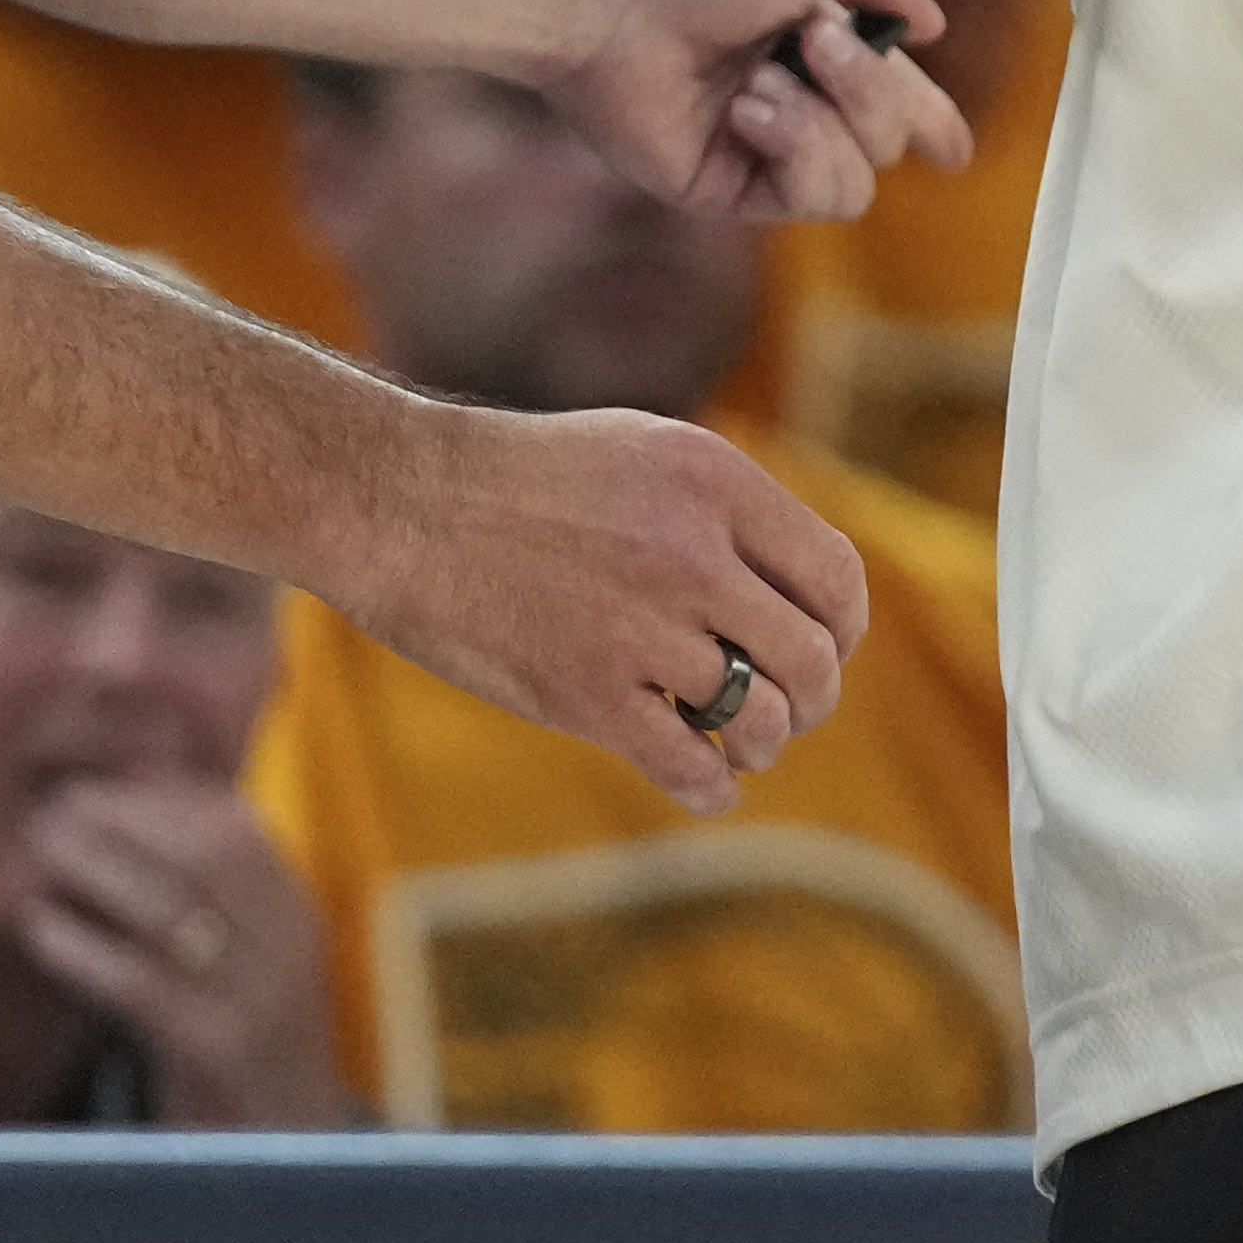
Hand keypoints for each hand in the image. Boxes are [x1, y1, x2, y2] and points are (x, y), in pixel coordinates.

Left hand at [15, 773, 354, 1125]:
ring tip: (39, 853)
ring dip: (98, 869)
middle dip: (126, 820)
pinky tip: (40, 929)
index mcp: (297, 913)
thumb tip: (116, 822)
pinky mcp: (220, 1050)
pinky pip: (142, 983)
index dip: (161, 797)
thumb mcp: (240, 963)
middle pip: (209, 853)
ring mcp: (261, 999)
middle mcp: (290, 945)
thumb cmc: (240, 1048)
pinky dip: (84, 948)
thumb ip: (200, 900)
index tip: (95, 785)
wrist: (282, 1160)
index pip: (237, 826)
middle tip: (56, 810)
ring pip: (175, 908)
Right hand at [343, 406, 870, 813]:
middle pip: (812, 660)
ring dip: (758, 745)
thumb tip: (807, 592)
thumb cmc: (524, 479)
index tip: (820, 648)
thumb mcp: (645, 453)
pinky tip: (701, 782)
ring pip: (760, 722)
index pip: (835, 579)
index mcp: (714, 482)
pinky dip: (710, 789)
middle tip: (780, 708)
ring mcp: (639, 628)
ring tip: (732, 741)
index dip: (841, 629)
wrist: (402, 503)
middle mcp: (689, 553)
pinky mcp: (588, 694)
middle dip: (809, 699)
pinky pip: (691, 768)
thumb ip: (729, 510)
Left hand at [545, 0, 974, 222]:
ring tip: (762, 77)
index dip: (930, 123)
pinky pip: (806, 197)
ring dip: (826, 122)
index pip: (892, 93)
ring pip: (856, 181)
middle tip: (812, 36)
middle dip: (868, 87)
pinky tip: (745, 110)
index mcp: (818, 34)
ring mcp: (758, 146)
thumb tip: (930, 24)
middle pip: (889, 135)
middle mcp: (793, 95)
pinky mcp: (723, 187)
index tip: (953, 150)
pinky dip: (793, 146)